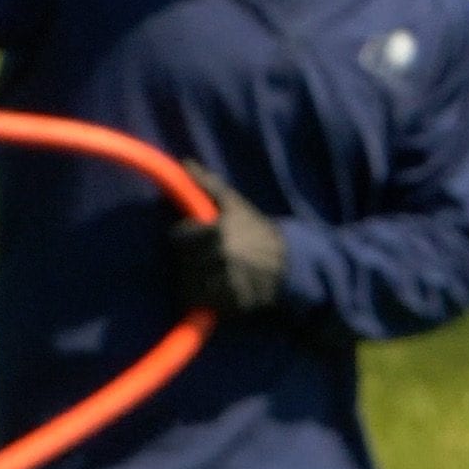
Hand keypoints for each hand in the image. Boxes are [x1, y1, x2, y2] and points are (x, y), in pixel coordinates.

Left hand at [169, 167, 286, 315]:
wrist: (289, 261)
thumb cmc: (255, 228)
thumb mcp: (234, 203)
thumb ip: (208, 183)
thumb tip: (186, 163)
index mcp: (217, 231)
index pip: (179, 237)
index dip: (182, 237)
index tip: (190, 238)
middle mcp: (222, 257)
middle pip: (184, 263)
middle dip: (188, 261)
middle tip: (201, 258)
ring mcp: (229, 281)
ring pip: (192, 287)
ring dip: (193, 284)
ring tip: (205, 276)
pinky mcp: (236, 304)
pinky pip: (208, 306)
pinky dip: (207, 302)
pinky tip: (215, 292)